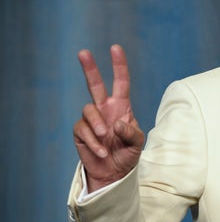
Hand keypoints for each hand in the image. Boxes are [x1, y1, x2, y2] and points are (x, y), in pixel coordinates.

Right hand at [73, 45, 144, 191]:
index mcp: (122, 107)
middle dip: (90, 68)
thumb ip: (131, 133)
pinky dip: (94, 142)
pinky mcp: (80, 132)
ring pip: (89, 110)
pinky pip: (83, 131)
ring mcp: (92, 120)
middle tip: (83, 52)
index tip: (115, 48)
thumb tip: (115, 123)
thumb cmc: (127, 155)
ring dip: (98, 125)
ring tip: (106, 139)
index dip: (119, 66)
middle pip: (95, 85)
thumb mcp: (137, 144)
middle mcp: (105, 109)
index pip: (121, 82)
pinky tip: (102, 152)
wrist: (113, 173)